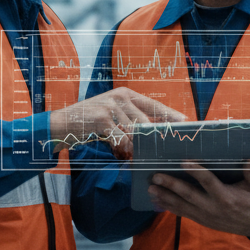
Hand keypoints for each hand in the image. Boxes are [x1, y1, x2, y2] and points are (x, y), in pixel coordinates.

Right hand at [49, 88, 186, 159]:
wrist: (63, 123)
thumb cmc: (92, 121)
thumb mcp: (114, 114)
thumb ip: (134, 119)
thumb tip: (158, 129)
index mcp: (126, 94)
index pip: (154, 105)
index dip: (171, 115)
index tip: (186, 123)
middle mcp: (121, 96)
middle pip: (148, 120)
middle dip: (156, 136)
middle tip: (167, 148)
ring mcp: (111, 106)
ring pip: (135, 132)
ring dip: (137, 147)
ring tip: (140, 156)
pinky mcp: (102, 118)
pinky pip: (121, 138)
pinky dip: (123, 149)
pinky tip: (123, 155)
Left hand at [148, 159, 249, 238]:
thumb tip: (248, 158)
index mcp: (226, 197)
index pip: (208, 182)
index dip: (195, 172)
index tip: (183, 162)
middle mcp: (213, 207)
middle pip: (189, 195)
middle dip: (171, 185)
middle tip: (156, 177)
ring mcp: (205, 216)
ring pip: (182, 206)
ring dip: (165, 197)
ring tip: (150, 189)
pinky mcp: (201, 220)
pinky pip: (182, 213)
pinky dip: (169, 207)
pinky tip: (157, 201)